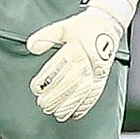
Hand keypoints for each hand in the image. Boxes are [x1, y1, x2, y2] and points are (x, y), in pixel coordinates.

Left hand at [27, 0, 139, 121]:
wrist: (108, 24)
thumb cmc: (84, 27)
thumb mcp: (63, 27)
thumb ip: (46, 36)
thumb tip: (31, 47)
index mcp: (76, 47)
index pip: (58, 67)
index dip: (46, 80)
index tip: (36, 88)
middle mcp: (88, 61)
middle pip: (70, 83)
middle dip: (55, 97)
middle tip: (43, 104)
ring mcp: (97, 71)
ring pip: (82, 92)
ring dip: (69, 105)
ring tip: (56, 113)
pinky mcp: (103, 77)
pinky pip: (95, 94)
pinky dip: (85, 106)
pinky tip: (75, 114)